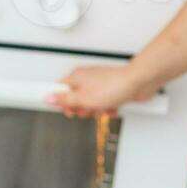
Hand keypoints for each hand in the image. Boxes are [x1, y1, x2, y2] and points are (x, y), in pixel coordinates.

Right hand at [46, 63, 160, 118]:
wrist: (138, 83)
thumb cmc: (113, 86)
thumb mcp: (82, 98)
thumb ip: (63, 100)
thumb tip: (48, 98)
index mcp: (75, 77)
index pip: (59, 90)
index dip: (60, 103)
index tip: (64, 109)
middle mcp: (86, 79)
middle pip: (74, 99)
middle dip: (81, 109)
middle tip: (86, 110)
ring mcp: (99, 84)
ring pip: (89, 103)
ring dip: (95, 110)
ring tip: (101, 108)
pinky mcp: (111, 90)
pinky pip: (102, 103)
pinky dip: (106, 108)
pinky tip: (111, 108)